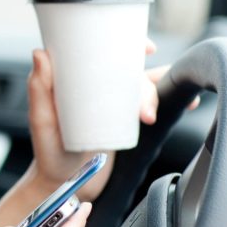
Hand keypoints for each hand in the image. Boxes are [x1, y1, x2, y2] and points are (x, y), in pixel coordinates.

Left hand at [25, 40, 198, 201]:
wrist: (64, 185)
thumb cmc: (47, 151)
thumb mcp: (41, 120)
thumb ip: (39, 90)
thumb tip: (40, 52)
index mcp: (75, 79)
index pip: (102, 49)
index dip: (126, 42)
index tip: (145, 48)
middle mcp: (95, 86)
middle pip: (129, 70)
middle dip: (144, 84)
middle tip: (143, 110)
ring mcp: (112, 104)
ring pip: (144, 87)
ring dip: (158, 94)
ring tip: (151, 116)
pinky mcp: (125, 121)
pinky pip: (150, 105)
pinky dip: (172, 102)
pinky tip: (188, 103)